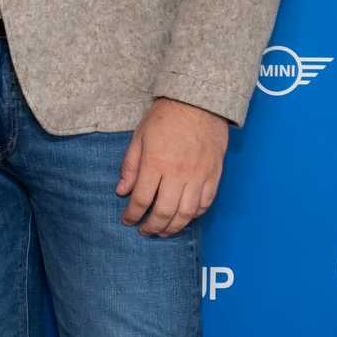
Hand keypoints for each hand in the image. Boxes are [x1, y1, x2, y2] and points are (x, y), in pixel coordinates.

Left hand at [117, 97, 227, 236]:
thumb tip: (121, 191)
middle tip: (144, 232)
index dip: (132, 214)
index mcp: (156, 164)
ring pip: (187, 213)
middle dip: (152, 227)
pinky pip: (206, 203)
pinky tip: (185, 218)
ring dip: (174, 227)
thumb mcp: (139, 137)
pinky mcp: (214, 175)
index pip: (142, 199)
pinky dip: (195, 215)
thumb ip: (130, 166)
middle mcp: (178, 174)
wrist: (199, 104)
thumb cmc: (165, 118)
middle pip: (164, 211)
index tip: (127, 221)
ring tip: (163, 232)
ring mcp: (199, 176)